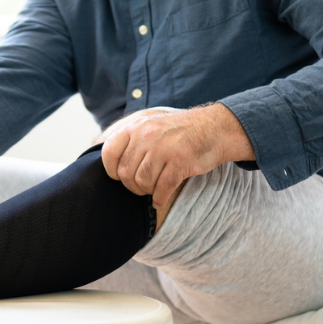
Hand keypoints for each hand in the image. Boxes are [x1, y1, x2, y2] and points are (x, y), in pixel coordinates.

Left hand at [100, 104, 253, 209]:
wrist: (214, 128)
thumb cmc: (179, 132)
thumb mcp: (151, 125)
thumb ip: (131, 140)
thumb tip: (111, 166)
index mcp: (136, 126)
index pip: (108, 153)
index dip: (112, 170)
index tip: (120, 176)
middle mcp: (147, 135)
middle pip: (126, 173)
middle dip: (132, 186)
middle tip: (142, 187)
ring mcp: (164, 148)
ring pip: (143, 182)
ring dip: (147, 191)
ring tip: (154, 189)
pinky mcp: (180, 161)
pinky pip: (162, 189)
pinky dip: (159, 198)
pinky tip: (161, 198)